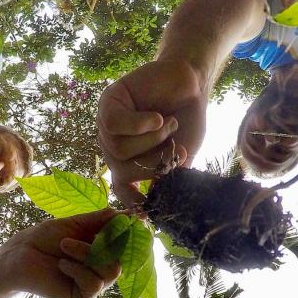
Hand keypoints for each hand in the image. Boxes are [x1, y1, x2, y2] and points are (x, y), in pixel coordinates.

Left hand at [0, 208, 121, 297]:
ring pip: (111, 271)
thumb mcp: (74, 223)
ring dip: (86, 254)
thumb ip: (101, 219)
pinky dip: (78, 270)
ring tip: (64, 246)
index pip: (126, 244)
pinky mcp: (83, 296)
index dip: (129, 233)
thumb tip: (128, 213)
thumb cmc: (43, 237)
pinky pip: (94, 283)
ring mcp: (93, 282)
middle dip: (102, 243)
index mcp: (101, 247)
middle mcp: (101, 266)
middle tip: (74, 236)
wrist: (19, 256)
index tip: (130, 219)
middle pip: (123, 259)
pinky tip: (61, 265)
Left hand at [97, 59, 207, 206]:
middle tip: (176, 149)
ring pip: (119, 149)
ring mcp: (107, 125)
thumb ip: (169, 173)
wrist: (190, 83)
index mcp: (128, 163)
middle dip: (153, 163)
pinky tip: (157, 117)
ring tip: (169, 124)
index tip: (145, 215)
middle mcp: (113, 147)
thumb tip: (158, 195)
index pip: (120, 188)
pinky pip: (115, 124)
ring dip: (153, 139)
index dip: (131, 202)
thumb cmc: (186, 120)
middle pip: (122, 171)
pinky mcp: (108, 102)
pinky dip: (140, 124)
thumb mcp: (181, 153)